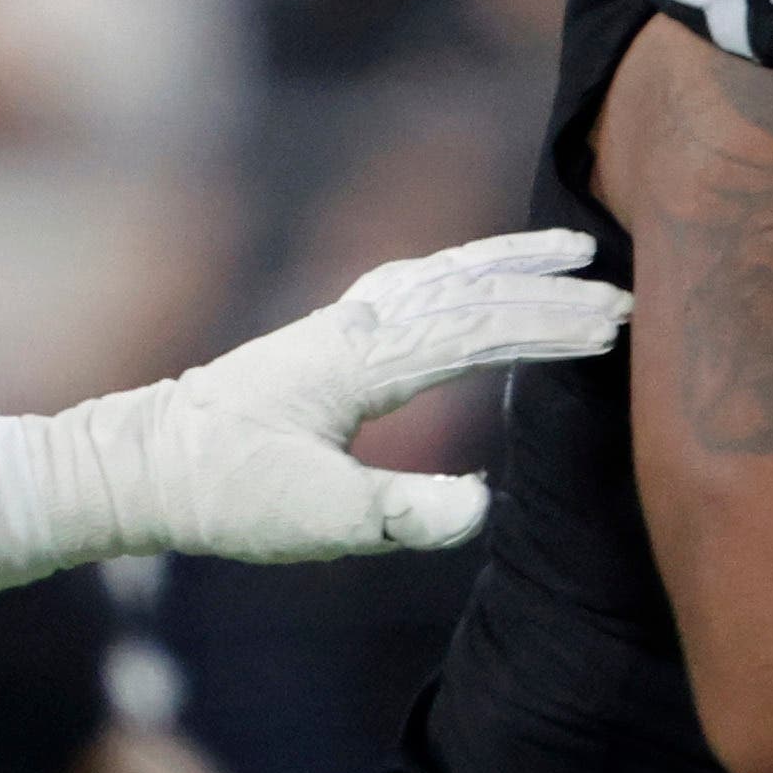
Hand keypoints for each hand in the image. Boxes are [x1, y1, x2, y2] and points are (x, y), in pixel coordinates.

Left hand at [51, 231, 630, 561]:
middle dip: (554, 294)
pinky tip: (475, 273)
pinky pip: (415, 283)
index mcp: (361, 358)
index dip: (553, 329)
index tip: (619, 330)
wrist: (141, 465)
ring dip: (512, 263)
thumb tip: (482, 505)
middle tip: (632, 298)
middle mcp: (356, 323)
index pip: (478, 330)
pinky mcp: (331, 334)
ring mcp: (341, 320)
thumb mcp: (315, 521)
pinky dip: (463, 268)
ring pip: (444, 273)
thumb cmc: (225, 493)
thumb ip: (400, 512)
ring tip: (573, 251)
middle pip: (473, 291)